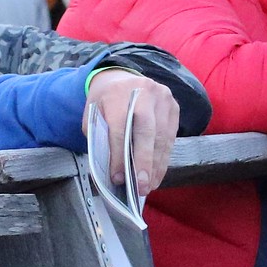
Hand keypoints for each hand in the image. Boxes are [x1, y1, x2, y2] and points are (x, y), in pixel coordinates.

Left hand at [86, 72, 179, 193]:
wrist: (120, 78)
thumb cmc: (104, 102)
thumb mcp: (93, 116)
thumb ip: (100, 138)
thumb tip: (113, 169)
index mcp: (117, 94)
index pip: (120, 128)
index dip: (119, 155)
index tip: (118, 178)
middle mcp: (143, 92)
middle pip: (147, 132)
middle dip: (144, 162)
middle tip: (141, 187)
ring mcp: (162, 98)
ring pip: (162, 136)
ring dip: (156, 165)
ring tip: (149, 186)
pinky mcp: (173, 106)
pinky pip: (171, 136)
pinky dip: (164, 157)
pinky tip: (157, 173)